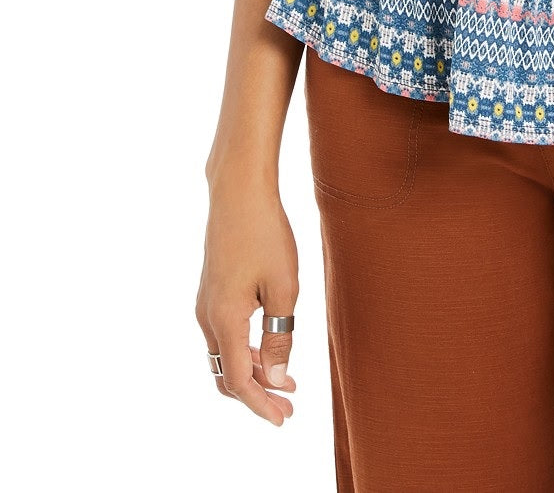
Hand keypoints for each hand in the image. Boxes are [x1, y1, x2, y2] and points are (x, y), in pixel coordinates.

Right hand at [196, 174, 299, 424]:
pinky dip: (245, 350)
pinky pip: (224, 335)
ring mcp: (206, 303)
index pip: (239, 381)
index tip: (285, 418)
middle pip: (227, 373)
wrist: (238, 192)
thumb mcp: (284, 287)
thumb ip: (281, 336)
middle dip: (256, 394)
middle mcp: (207, 317)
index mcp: (225, 320)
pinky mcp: (211, 290)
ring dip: (252, 372)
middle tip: (288, 405)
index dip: (261, 404)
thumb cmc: (266, 234)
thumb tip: (279, 379)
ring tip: (285, 381)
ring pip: (225, 355)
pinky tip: (269, 348)